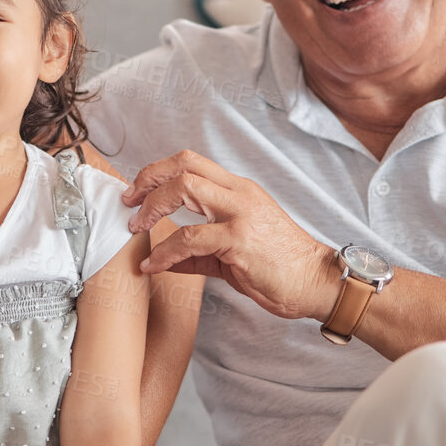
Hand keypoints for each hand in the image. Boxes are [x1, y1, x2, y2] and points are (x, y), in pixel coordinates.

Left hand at [122, 150, 336, 320]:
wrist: (316, 282)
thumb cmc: (279, 268)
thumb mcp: (232, 253)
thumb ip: (197, 252)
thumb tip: (163, 259)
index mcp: (240, 191)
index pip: (191, 162)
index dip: (158, 171)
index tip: (137, 191)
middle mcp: (239, 194)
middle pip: (183, 166)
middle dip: (148, 181)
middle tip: (129, 203)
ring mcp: (240, 214)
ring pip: (184, 189)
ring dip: (151, 210)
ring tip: (135, 230)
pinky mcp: (239, 240)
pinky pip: (189, 239)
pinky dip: (164, 252)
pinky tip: (152, 265)